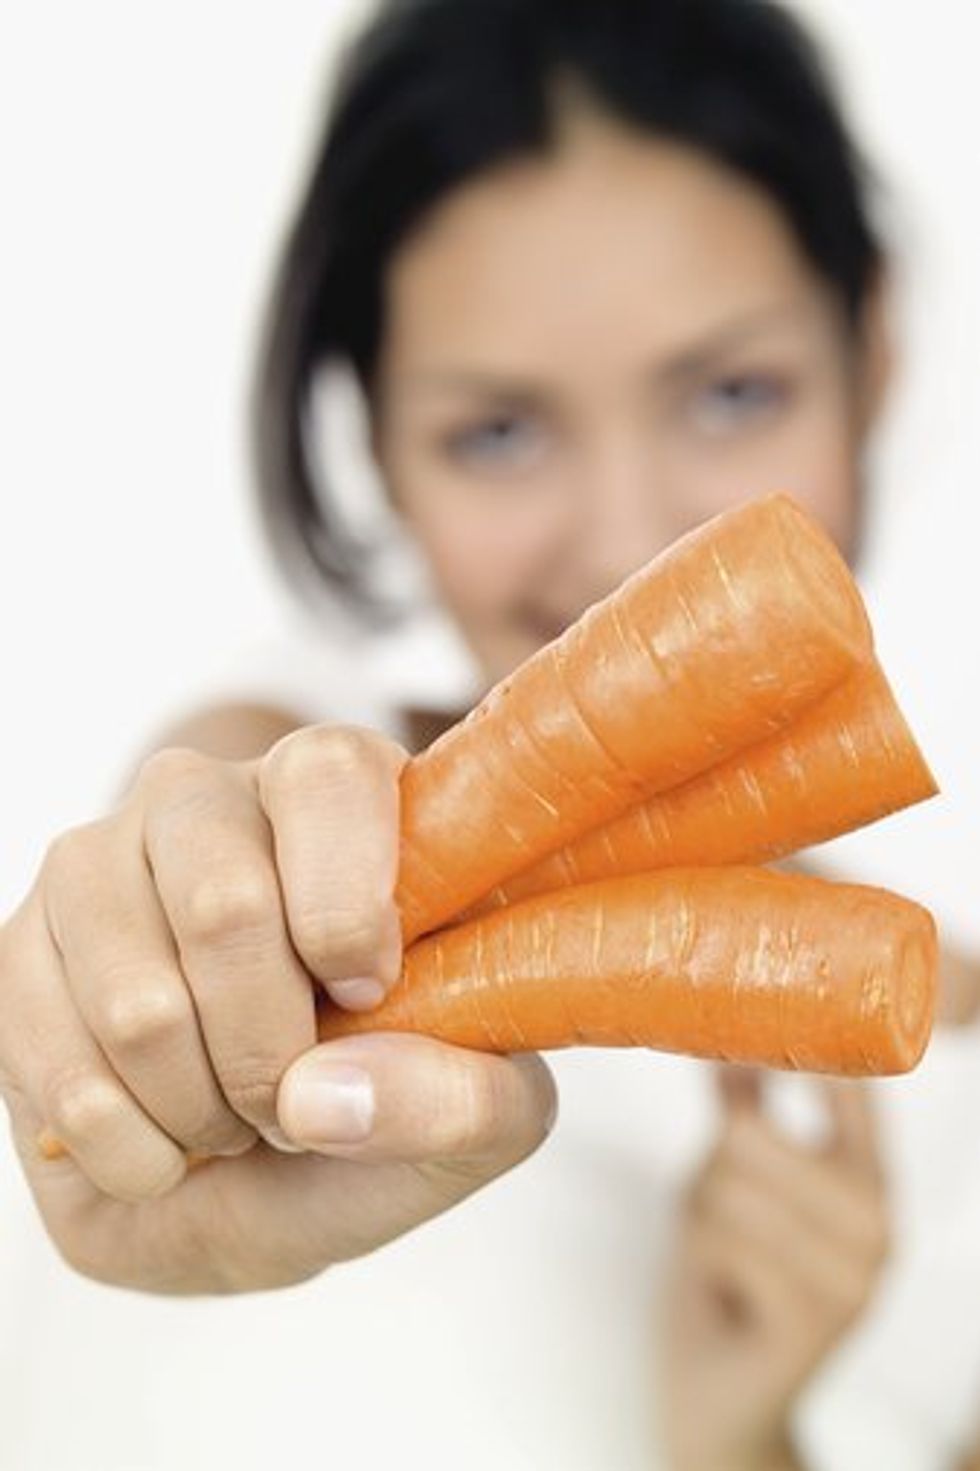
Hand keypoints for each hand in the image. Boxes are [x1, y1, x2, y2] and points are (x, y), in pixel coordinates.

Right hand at [0, 725, 555, 1292]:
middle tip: (296, 1102)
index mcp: (337, 791)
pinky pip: (55, 1066)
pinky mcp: (17, 946)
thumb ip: (460, 1101)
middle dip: (271, 1053)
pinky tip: (167, 1146)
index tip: (369, 994)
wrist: (255, 1176)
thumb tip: (324, 1092)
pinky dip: (132, 1151)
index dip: (350, 905)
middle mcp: (206, 799)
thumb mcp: (484, 1116)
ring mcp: (96, 863)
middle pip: (224, 904)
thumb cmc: (380, 1103)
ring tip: (236, 1121)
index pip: (330, 778)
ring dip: (203, 1112)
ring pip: (137, 1003)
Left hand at [658, 1067, 888, 1470]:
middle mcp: (881, 1223)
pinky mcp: (817, 1321)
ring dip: (700, 1219)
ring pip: (728, 1186)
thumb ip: (740, 1106)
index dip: (804, 1051)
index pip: (851, 1087)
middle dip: (708, 1170)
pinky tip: (726, 1292)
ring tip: (725, 1257)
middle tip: (720, 1216)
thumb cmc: (726, 1275)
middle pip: (749, 1133)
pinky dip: (702, 1260)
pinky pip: (724, 1241)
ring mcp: (857, 1276)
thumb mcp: (728, 1177)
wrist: (722, 1399)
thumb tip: (719, 1028)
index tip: (753, 1027)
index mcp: (871, 1178)